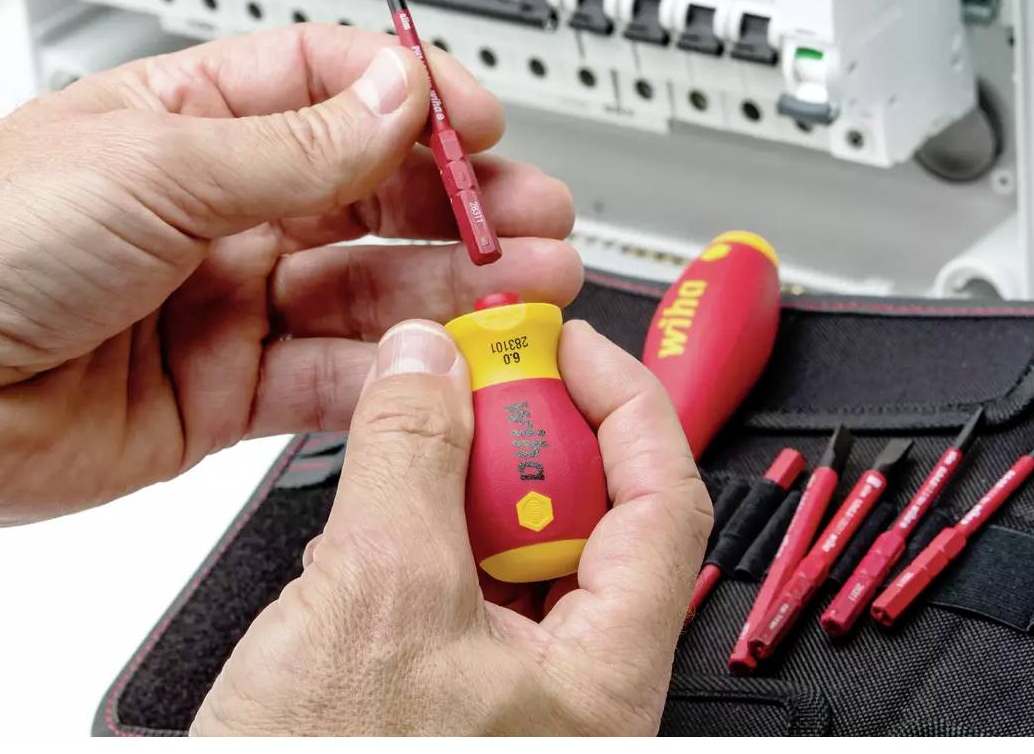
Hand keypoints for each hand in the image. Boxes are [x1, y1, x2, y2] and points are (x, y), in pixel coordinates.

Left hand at [0, 24, 580, 528]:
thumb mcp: (158, 164)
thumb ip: (296, 146)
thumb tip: (397, 96)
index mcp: (191, 123)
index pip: (330, 90)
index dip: (411, 101)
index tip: (475, 124)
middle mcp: (216, 211)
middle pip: (368, 194)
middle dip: (458, 204)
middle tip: (533, 217)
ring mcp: (225, 301)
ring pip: (365, 288)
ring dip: (451, 286)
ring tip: (528, 286)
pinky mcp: (224, 392)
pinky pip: (330, 377)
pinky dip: (393, 372)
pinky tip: (448, 359)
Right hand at [191, 319, 711, 735]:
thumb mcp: (372, 597)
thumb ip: (408, 459)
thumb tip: (427, 366)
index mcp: (603, 681)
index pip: (665, 502)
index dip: (623, 402)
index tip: (566, 342)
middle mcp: (567, 689)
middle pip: (586, 515)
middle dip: (523, 435)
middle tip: (465, 379)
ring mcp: (501, 692)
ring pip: (509, 546)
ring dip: (458, 480)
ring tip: (405, 443)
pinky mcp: (438, 687)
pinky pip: (453, 583)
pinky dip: (417, 528)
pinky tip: (368, 518)